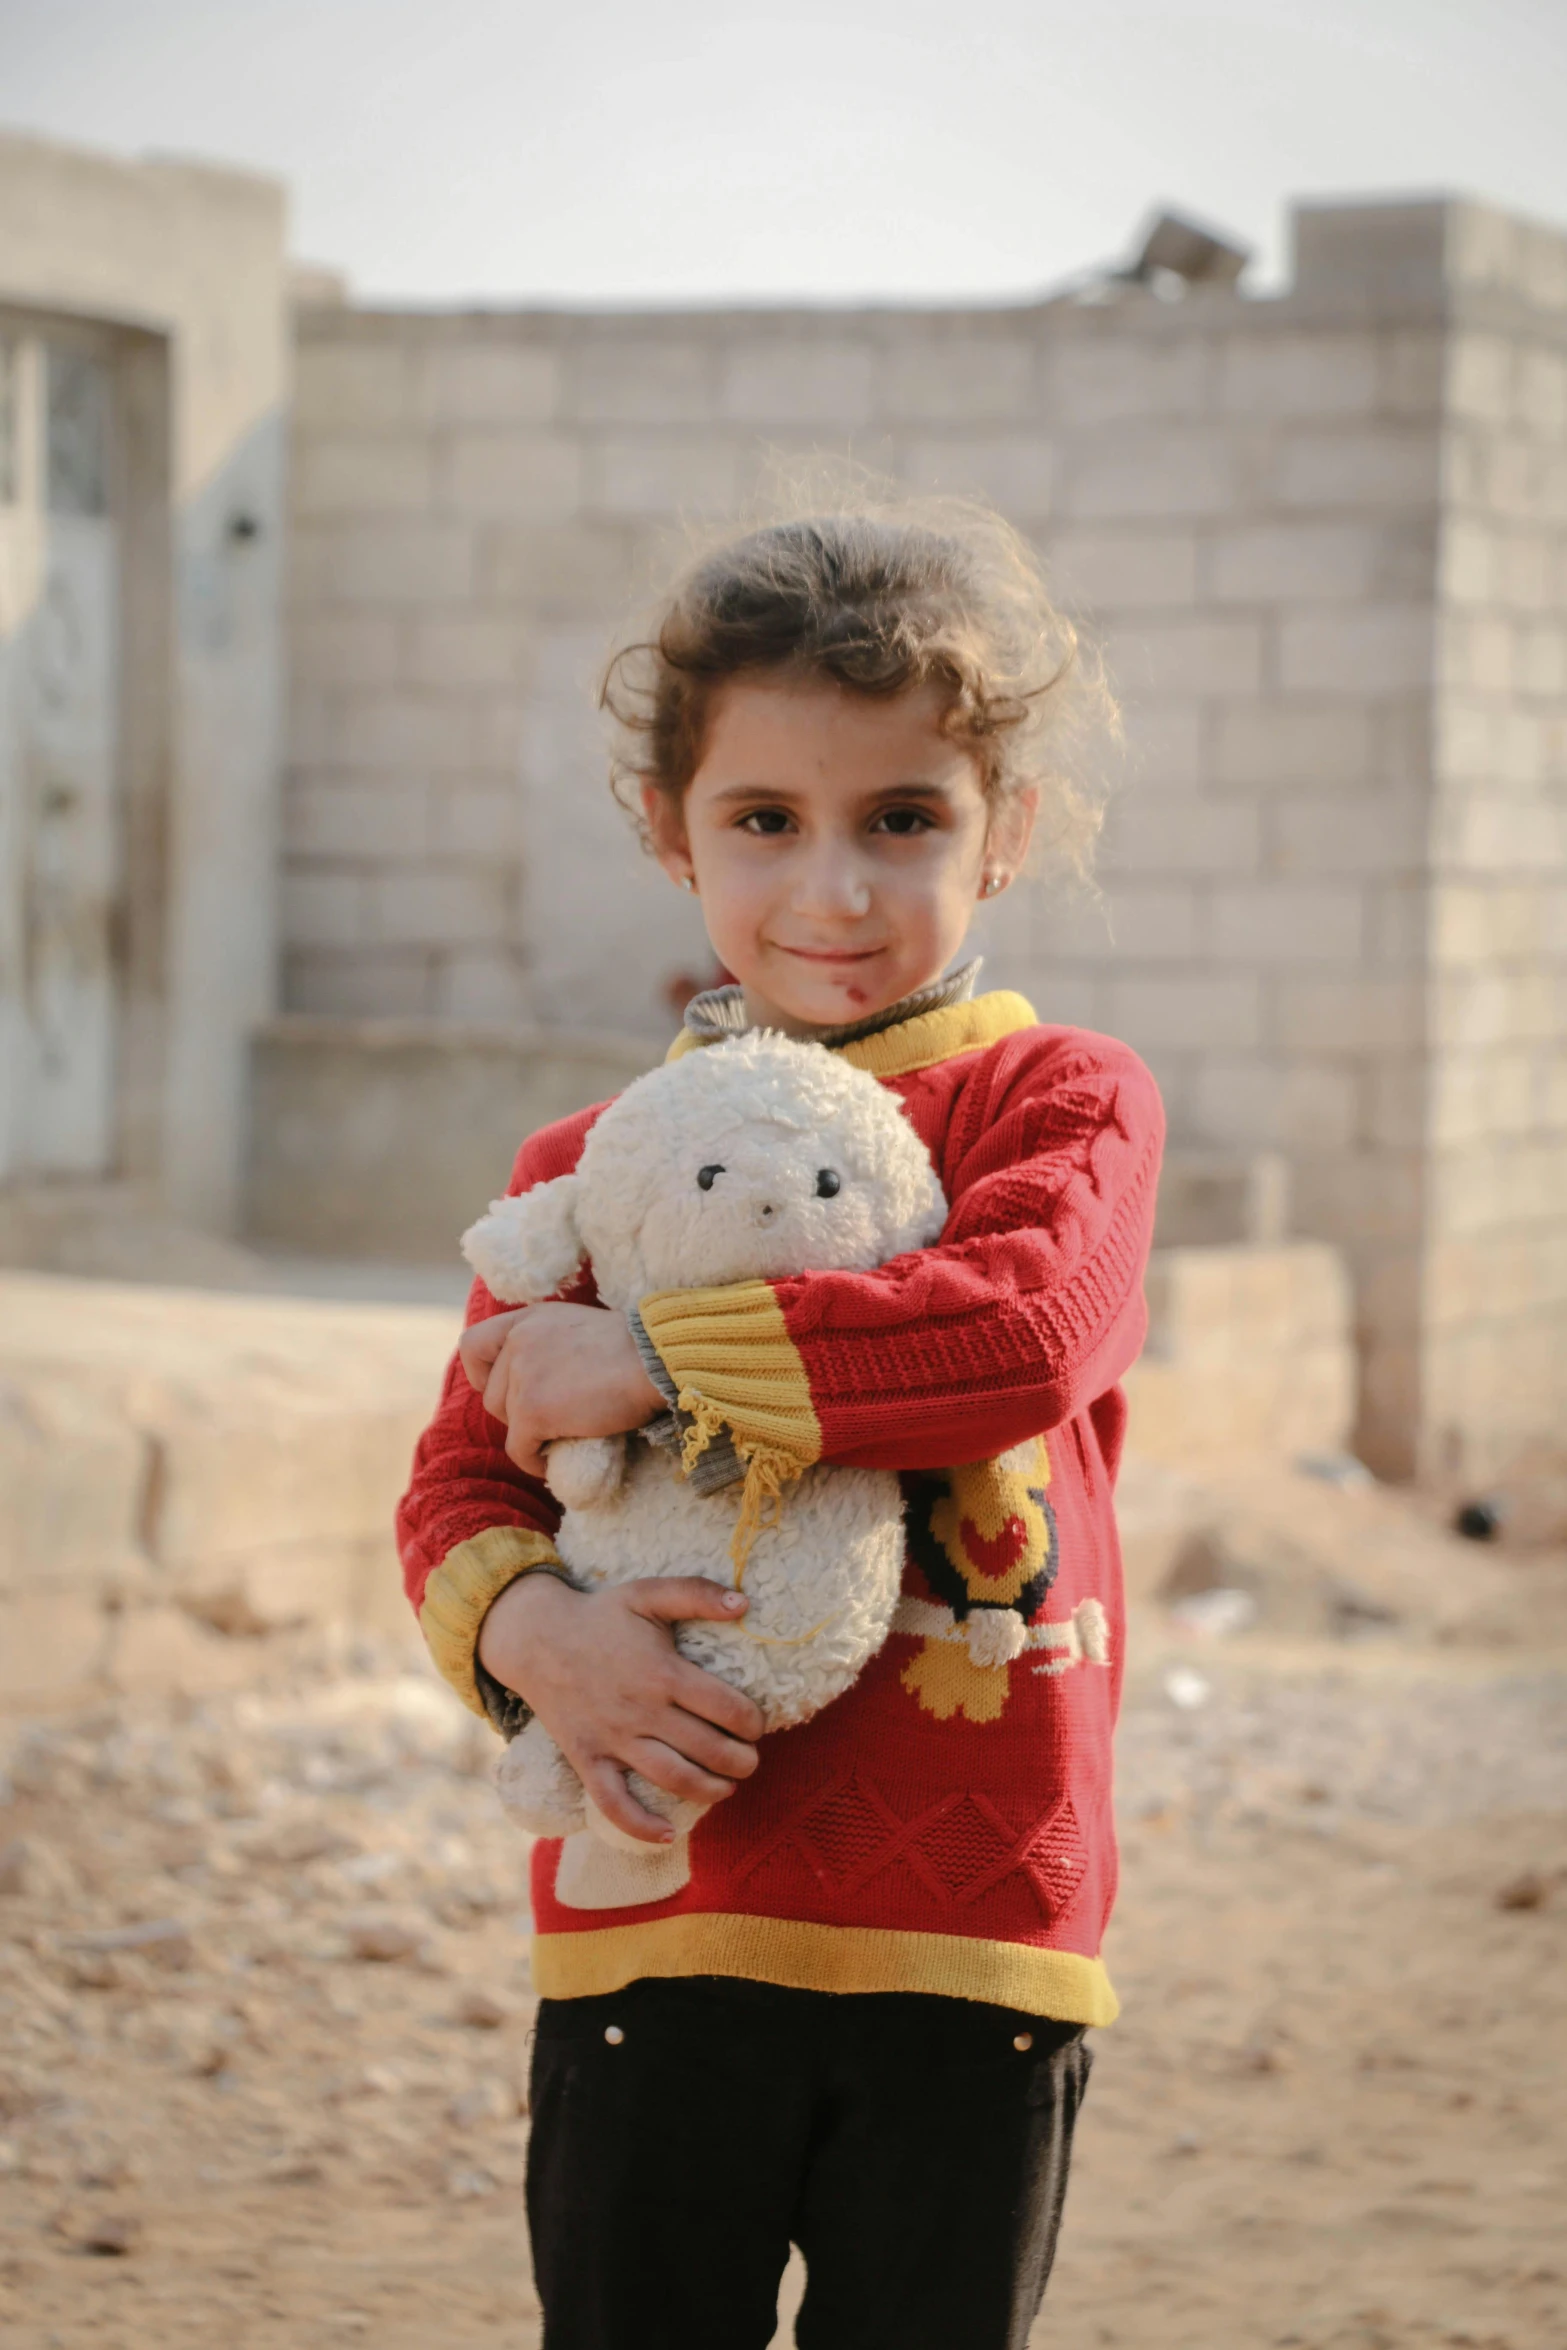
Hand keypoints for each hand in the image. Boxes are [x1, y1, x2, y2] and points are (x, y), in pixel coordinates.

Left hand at [459, 1303, 662, 1475]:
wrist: (656, 1359)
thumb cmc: (636, 1349)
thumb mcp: (579, 1329)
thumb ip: (550, 1344)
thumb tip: (544, 1380)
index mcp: (529, 1319)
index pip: (474, 1344)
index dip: (482, 1374)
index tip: (507, 1389)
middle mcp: (518, 1342)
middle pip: (491, 1393)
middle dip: (516, 1412)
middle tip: (551, 1420)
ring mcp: (522, 1376)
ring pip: (506, 1422)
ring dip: (528, 1435)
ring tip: (558, 1440)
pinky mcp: (531, 1410)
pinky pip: (518, 1449)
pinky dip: (534, 1461)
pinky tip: (552, 1462)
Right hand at [478, 1573, 762, 1842]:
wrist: (536, 1638)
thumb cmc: (599, 1615)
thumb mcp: (646, 1593)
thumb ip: (696, 1592)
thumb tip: (744, 1602)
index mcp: (662, 1672)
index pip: (726, 1708)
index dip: (752, 1722)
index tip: (758, 1725)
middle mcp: (642, 1711)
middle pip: (708, 1749)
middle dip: (741, 1761)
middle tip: (750, 1760)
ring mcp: (613, 1739)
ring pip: (672, 1779)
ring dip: (710, 1791)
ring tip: (727, 1788)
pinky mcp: (587, 1759)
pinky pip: (612, 1803)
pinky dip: (640, 1825)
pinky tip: (667, 1834)